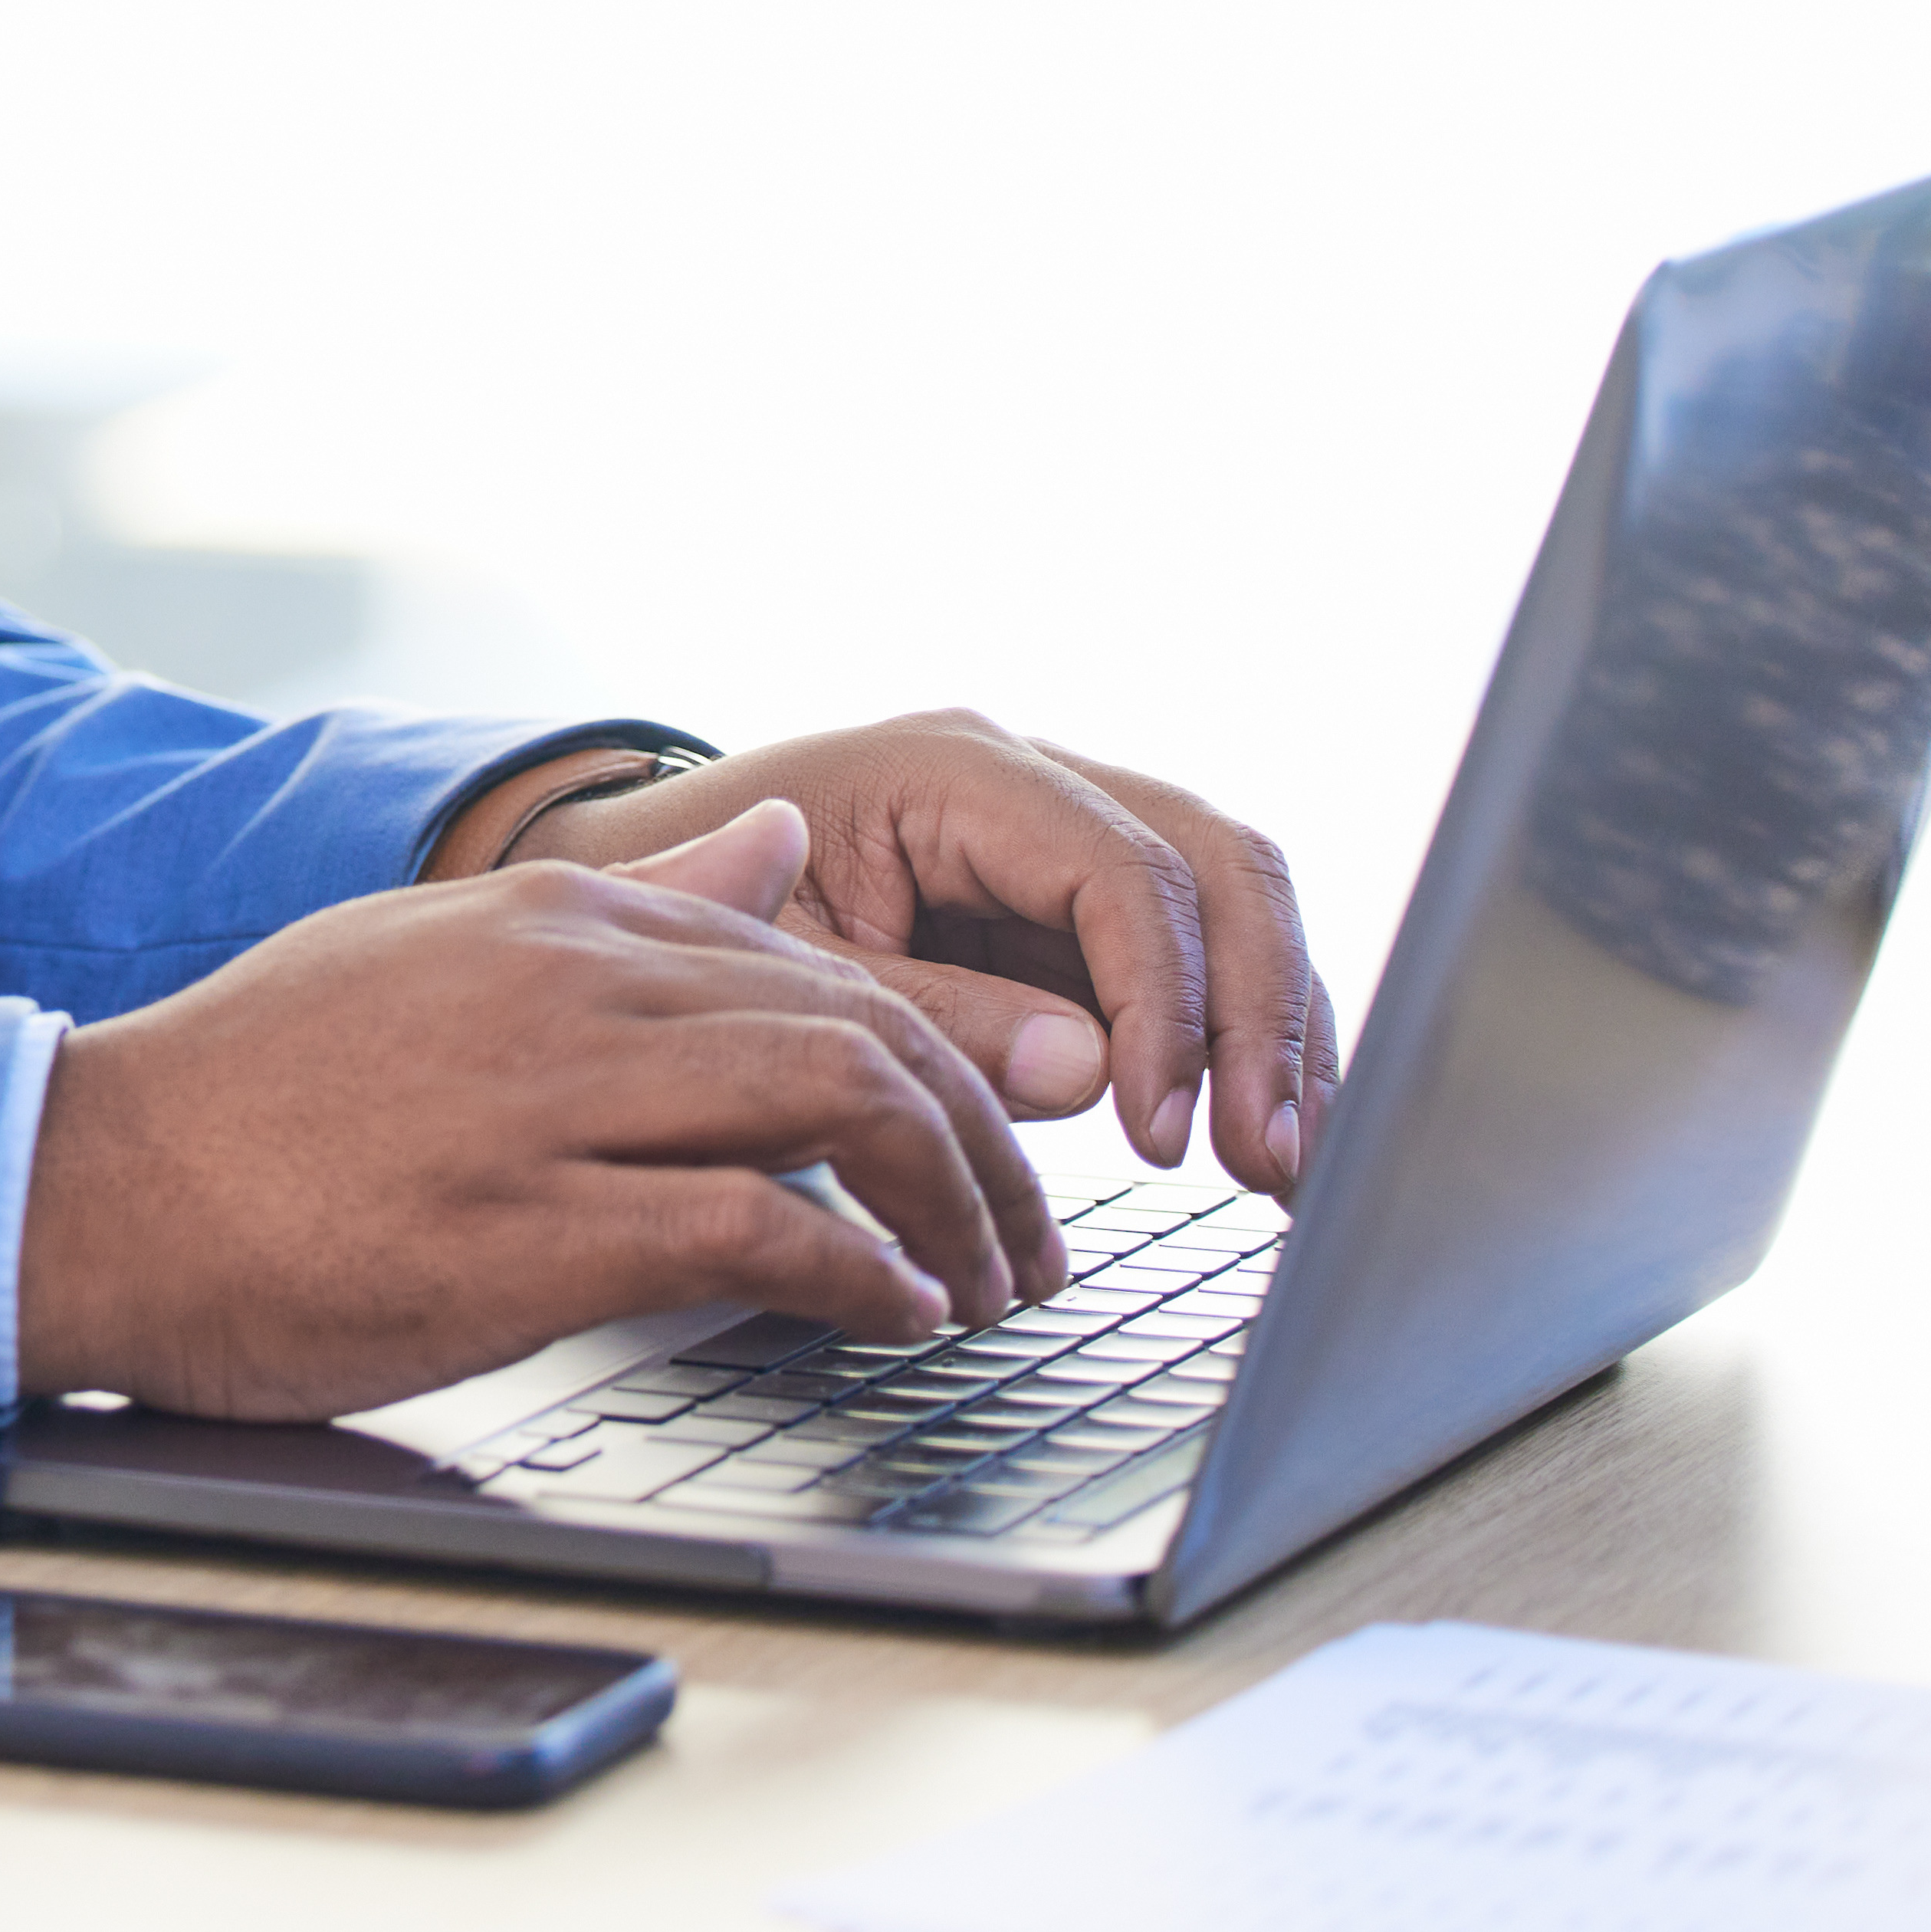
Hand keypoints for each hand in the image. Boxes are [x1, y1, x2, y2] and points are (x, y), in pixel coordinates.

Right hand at [13, 801, 1062, 1421]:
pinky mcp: (529, 1227)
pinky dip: (862, 1274)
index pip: (819, 962)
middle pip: (863, 1027)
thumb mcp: (442, 954)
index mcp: (559, 917)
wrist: (98, 1184)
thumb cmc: (263, 1094)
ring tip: (994, 1280)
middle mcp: (572, 983)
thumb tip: (778, 841)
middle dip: (984, 1137)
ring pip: (838, 1102)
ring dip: (954, 1202)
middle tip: (1033, 1235)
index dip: (939, 1057)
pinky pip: (756, 1231)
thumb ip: (628, 897)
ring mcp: (552, 1101)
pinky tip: (901, 1313)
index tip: (984, 1147)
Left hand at [462, 714, 1338, 1197]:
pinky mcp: (1073, 893)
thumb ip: (933, 1016)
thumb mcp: (787, 977)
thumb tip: (1096, 1073)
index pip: (1121, 871)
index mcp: (951, 766)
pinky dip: (1236, 1037)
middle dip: (1260, 1013)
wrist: (643, 879)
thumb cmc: (690, 919)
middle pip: (1217, 862)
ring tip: (1287, 1165)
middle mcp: (1029, 775)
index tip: (1161, 1134)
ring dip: (1276, 1031)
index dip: (1166, 1006)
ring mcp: (1064, 826)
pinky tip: (1255, 1132)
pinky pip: (1194, 945)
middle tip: (1270, 1156)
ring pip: (1233, 898)